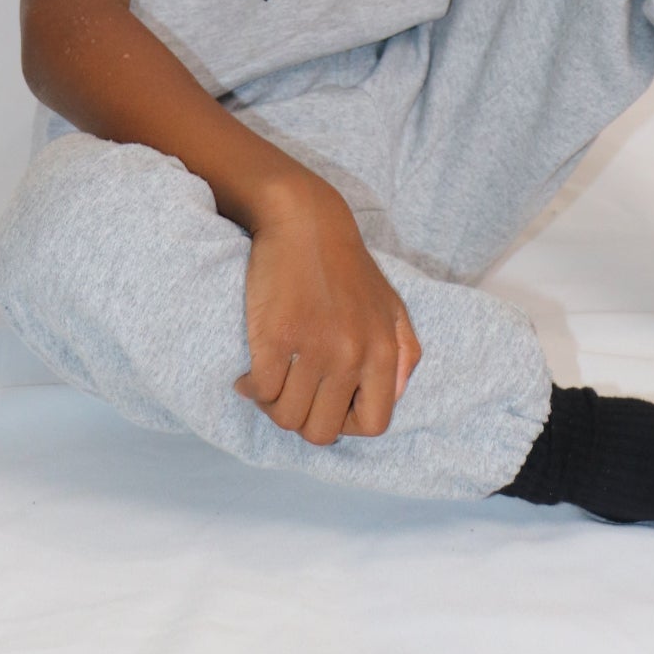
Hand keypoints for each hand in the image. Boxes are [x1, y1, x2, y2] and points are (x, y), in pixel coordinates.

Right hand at [233, 167, 421, 444]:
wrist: (306, 222)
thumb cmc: (347, 266)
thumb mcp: (390, 306)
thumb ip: (403, 353)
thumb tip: (397, 395)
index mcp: (383, 351)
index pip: (374, 425)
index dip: (346, 423)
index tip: (327, 404)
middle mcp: (352, 355)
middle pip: (322, 430)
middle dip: (303, 418)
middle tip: (291, 395)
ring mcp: (314, 348)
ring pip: (287, 417)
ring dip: (273, 406)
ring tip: (270, 383)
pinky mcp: (276, 337)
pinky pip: (261, 392)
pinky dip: (251, 389)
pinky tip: (250, 375)